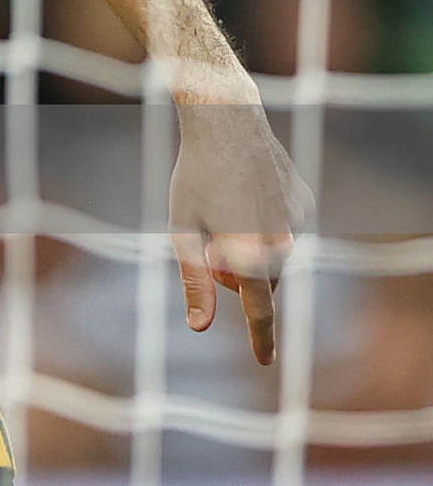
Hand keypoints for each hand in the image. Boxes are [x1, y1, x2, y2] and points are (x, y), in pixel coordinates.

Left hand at [168, 103, 314, 364]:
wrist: (228, 123)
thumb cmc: (195, 176)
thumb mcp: (182, 229)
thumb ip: (194, 280)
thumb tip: (200, 326)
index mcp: (248, 251)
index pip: (259, 309)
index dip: (261, 339)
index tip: (264, 362)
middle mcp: (281, 240)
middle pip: (263, 281)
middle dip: (239, 278)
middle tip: (210, 249)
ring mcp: (297, 220)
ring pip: (276, 255)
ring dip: (253, 250)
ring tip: (225, 213)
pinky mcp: (304, 202)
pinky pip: (286, 228)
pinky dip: (266, 224)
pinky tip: (246, 195)